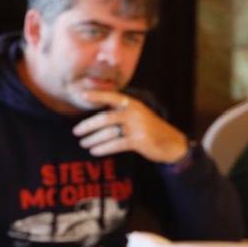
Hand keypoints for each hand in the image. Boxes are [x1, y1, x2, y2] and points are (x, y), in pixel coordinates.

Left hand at [73, 93, 188, 164]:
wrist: (171, 143)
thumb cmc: (148, 129)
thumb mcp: (137, 116)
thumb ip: (120, 113)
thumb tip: (95, 117)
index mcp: (133, 104)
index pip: (113, 97)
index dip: (97, 95)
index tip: (82, 95)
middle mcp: (135, 113)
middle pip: (105, 118)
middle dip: (88, 125)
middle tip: (76, 131)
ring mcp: (138, 127)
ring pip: (108, 133)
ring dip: (93, 139)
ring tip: (84, 143)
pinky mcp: (139, 140)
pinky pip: (116, 144)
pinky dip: (103, 148)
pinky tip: (94, 151)